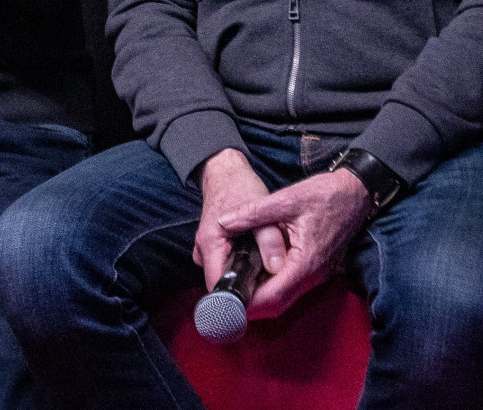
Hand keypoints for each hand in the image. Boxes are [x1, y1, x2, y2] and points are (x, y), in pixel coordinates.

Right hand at [195, 148, 287, 289]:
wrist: (225, 174)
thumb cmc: (240, 189)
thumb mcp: (262, 210)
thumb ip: (270, 240)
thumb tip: (279, 269)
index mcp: (211, 243)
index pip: (218, 286)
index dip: (236, 301)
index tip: (256, 308)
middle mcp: (203, 251)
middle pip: (222, 285)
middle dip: (247, 291)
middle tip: (272, 288)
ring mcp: (206, 251)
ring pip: (225, 277)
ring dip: (245, 279)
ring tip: (267, 271)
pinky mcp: (213, 250)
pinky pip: (226, 268)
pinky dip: (242, 269)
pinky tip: (258, 260)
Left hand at [218, 169, 373, 317]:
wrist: (355, 193)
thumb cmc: (325, 195)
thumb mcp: (285, 199)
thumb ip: (252, 212)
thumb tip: (223, 221)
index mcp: (307, 261)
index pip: (274, 296)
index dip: (248, 301)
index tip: (225, 299)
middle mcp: (314, 274)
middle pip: (279, 305)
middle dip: (251, 305)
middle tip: (224, 295)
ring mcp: (318, 274)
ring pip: (286, 298)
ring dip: (261, 297)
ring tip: (236, 285)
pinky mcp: (317, 269)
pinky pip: (293, 287)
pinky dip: (273, 287)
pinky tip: (256, 274)